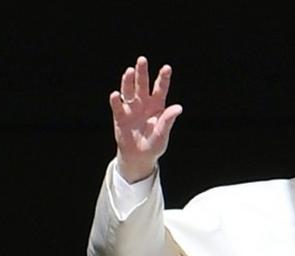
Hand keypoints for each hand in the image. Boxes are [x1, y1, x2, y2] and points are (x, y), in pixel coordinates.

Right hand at [109, 56, 182, 182]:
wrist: (139, 156)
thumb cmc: (154, 144)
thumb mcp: (163, 133)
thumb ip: (168, 120)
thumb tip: (179, 107)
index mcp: (157, 106)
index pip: (161, 89)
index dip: (163, 78)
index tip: (167, 68)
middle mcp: (143, 103)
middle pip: (142, 84)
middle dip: (142, 72)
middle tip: (142, 59)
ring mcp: (131, 108)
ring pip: (128, 91)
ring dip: (128, 81)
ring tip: (129, 71)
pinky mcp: (120, 116)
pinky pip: (117, 106)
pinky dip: (116, 100)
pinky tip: (115, 95)